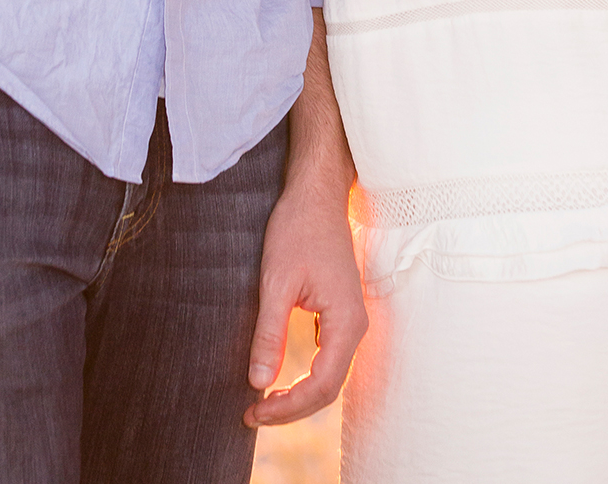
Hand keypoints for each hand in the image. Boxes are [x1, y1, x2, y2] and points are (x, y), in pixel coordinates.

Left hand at [244, 148, 366, 427]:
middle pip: (328, 388)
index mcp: (346, 323)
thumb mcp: (276, 282)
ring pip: (329, 375)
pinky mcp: (339, 312)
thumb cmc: (298, 229)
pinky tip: (279, 376)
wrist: (316, 193)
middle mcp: (355, 327)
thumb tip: (258, 383)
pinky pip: (327, 357)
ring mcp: (350, 319)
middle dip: (291, 408)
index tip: (253, 412)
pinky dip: (305, 376)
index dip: (287, 408)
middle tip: (252, 414)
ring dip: (299, 395)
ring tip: (262, 402)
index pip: (321, 387)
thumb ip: (269, 334)